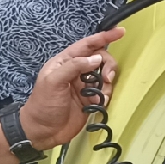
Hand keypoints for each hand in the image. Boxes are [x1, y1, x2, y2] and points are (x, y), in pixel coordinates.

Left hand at [16, 29, 124, 150]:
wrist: (43, 131)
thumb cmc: (43, 104)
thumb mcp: (53, 81)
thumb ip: (74, 66)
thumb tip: (97, 59)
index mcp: (65, 61)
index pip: (87, 45)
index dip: (104, 37)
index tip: (121, 32)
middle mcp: (77, 71)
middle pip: (101, 59)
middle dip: (108, 66)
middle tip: (107, 78)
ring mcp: (85, 85)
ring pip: (106, 75)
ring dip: (107, 84)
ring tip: (99, 96)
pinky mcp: (91, 100)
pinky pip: (106, 92)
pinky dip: (106, 96)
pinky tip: (96, 104)